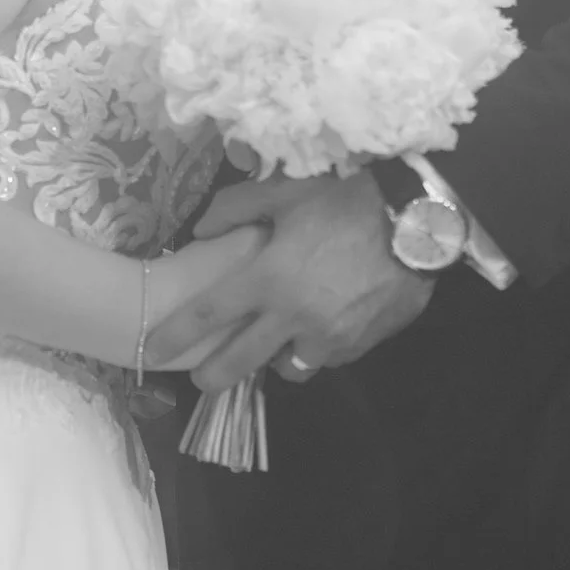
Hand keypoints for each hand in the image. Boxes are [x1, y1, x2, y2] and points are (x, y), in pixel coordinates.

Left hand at [147, 172, 431, 391]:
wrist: (418, 220)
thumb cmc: (346, 199)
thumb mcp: (283, 190)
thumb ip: (234, 208)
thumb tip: (201, 229)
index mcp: (266, 279)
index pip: (207, 316)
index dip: (174, 336)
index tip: (151, 351)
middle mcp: (292, 317)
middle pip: (239, 362)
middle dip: (213, 376)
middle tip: (201, 379)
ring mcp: (330, 337)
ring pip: (289, 368)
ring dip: (275, 361)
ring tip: (275, 344)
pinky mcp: (362, 344)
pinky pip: (330, 358)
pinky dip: (318, 348)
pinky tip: (321, 329)